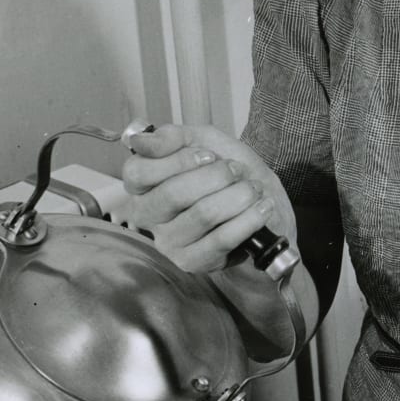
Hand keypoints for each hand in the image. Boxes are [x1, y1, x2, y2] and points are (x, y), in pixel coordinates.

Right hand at [120, 123, 292, 274]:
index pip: (137, 172)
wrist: (262, 207)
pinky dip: (248, 219)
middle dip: (216, 176)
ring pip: (202, 214)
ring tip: (254, 189)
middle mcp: (148, 217)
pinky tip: (262, 208)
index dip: (178, 160)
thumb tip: (139, 140)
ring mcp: (169, 243)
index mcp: (142, 185)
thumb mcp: (204, 142)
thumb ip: (173, 137)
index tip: (209, 155)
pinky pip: (221, 240)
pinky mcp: (193, 263)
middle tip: (238, 171)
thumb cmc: (228, 175)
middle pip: (172, 194)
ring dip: (238, 196)